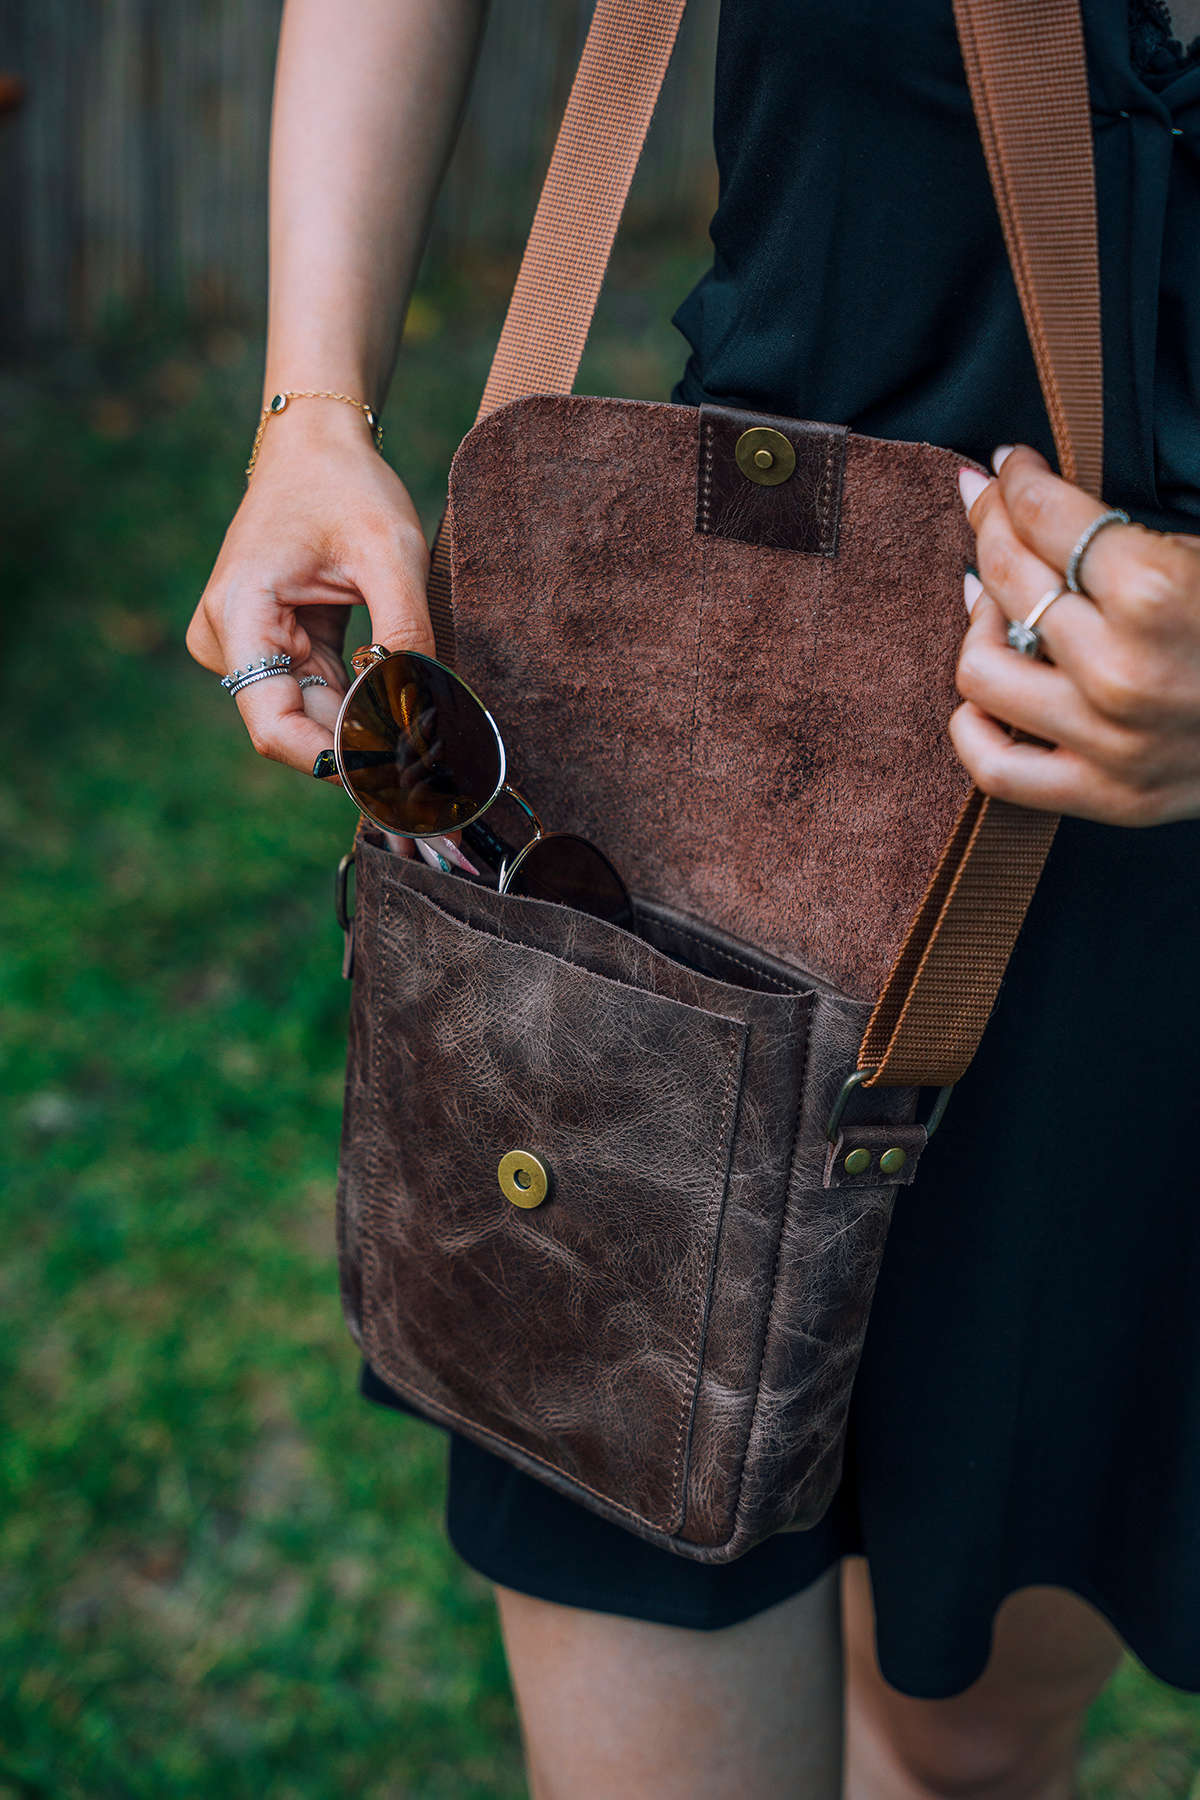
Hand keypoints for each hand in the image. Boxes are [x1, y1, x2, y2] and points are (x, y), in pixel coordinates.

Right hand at [185, 402, 433, 776]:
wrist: (318, 444)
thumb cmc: (347, 485)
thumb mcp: (390, 553)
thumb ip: (405, 634)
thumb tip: (424, 713)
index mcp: (240, 613)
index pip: (274, 725)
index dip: (334, 760)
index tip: (395, 775)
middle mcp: (228, 637)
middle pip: (297, 726)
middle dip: (361, 746)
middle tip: (433, 768)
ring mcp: (247, 643)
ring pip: (312, 714)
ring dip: (365, 727)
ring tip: (429, 735)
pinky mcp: (273, 644)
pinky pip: (318, 692)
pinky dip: (360, 703)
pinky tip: (404, 705)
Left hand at [951, 445, 1199, 824]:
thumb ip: (1120, 538)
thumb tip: (1022, 508)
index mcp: (1155, 593)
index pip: (1044, 517)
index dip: (1012, 480)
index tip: (1004, 466)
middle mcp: (1122, 671)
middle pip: (1006, 580)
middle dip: (990, 526)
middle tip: (990, 510)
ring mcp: (1111, 742)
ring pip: (980, 671)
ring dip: (980, 626)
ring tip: (999, 606)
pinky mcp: (1108, 796)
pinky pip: (994, 768)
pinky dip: (973, 728)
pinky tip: (987, 695)